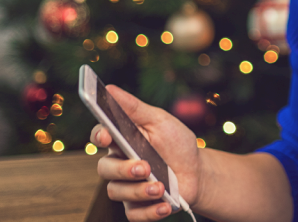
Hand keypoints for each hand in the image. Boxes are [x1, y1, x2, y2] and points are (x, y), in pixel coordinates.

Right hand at [92, 85, 201, 220]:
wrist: (198, 172)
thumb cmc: (177, 143)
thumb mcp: (161, 121)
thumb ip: (135, 108)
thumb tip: (111, 88)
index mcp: (122, 140)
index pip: (100, 136)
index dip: (99, 136)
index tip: (107, 135)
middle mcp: (119, 164)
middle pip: (105, 168)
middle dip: (123, 169)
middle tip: (144, 167)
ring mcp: (126, 187)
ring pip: (116, 192)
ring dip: (138, 190)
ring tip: (160, 187)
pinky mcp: (137, 207)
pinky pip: (133, 213)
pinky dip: (149, 211)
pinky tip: (164, 205)